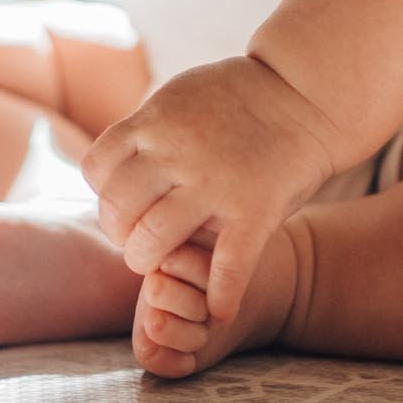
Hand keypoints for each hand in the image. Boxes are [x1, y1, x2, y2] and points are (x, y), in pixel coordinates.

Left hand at [80, 55, 348, 320]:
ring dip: (149, 262)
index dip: (103, 192)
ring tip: (162, 266)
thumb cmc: (238, 99)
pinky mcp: (255, 209)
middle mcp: (178, 152)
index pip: (96, 168)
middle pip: (117, 207)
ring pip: (151, 240)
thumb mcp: (177, 97)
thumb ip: (147, 131)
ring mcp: (215, 183)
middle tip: (136, 241)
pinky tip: (219, 307)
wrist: (305, 94)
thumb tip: (112, 165)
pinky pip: (228, 265)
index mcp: (155, 122)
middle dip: (120, 232)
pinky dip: (221, 294)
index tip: (122, 203)